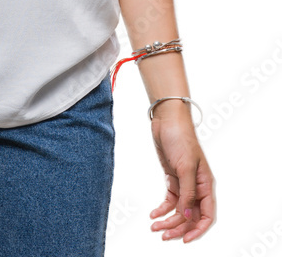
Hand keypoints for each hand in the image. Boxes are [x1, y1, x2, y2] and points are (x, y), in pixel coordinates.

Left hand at [149, 111, 215, 242]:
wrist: (167, 119)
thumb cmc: (181, 138)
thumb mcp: (185, 166)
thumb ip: (187, 192)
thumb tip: (187, 215)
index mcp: (206, 184)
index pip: (207, 215)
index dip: (198, 230)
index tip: (185, 240)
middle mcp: (197, 186)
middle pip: (191, 216)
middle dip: (178, 227)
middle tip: (163, 235)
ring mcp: (184, 183)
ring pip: (179, 210)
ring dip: (168, 220)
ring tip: (154, 227)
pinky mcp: (172, 178)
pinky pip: (169, 200)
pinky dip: (162, 209)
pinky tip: (153, 214)